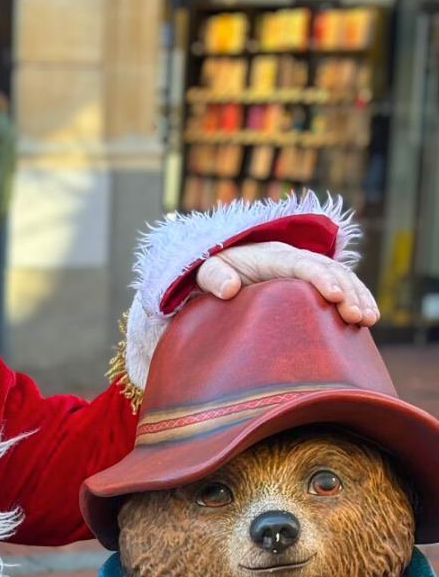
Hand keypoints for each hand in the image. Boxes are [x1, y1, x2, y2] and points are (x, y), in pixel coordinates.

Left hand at [196, 241, 378, 325]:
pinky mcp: (314, 279)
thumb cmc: (216, 270)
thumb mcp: (206, 271)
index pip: (301, 265)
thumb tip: (229, 289)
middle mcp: (296, 257)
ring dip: (358, 295)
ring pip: (342, 276)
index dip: (320, 279)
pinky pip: (343, 284)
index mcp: (272, 256)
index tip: (334, 296)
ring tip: (368, 320)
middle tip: (356, 317)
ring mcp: (308, 267)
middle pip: (329, 270)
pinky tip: (370, 318)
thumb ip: (214, 277)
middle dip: (347, 291)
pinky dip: (359, 297)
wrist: (225, 262)